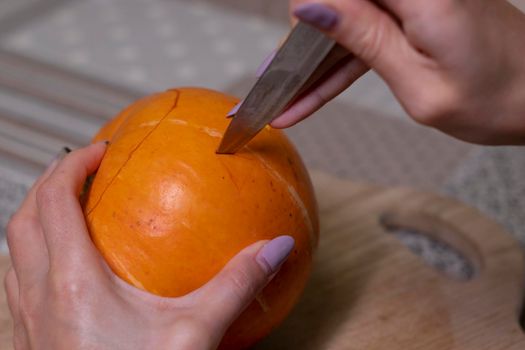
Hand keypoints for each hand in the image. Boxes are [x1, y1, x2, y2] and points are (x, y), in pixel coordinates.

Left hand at [4, 142, 293, 349]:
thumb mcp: (195, 333)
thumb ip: (237, 284)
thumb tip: (275, 249)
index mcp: (72, 281)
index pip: (55, 200)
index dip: (72, 165)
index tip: (100, 150)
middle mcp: (37, 296)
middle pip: (24, 217)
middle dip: (49, 182)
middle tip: (82, 169)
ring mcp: (26, 321)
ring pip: (14, 250)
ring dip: (36, 218)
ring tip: (68, 208)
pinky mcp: (28, 342)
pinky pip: (16, 283)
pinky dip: (33, 257)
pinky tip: (63, 269)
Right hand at [273, 0, 524, 144]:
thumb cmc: (492, 98)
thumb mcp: (418, 81)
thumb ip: (363, 38)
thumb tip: (310, 4)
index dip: (307, 11)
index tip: (282, 49)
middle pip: (339, 6)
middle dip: (300, 46)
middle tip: (272, 81)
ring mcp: (412, 4)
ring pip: (345, 28)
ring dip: (313, 67)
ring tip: (282, 99)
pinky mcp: (412, 19)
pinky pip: (363, 42)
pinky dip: (338, 72)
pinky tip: (308, 100)